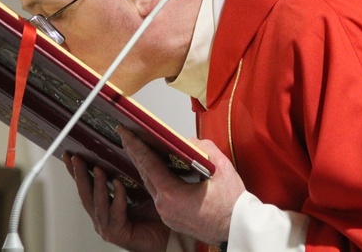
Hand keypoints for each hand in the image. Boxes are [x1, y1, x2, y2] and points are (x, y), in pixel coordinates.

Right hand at [62, 152, 169, 251]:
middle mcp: (102, 219)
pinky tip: (118, 184)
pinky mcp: (118, 234)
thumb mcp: (137, 191)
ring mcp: (108, 227)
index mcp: (104, 209)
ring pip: (97, 204)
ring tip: (97, 168)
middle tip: (76, 159)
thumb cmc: (154, 218)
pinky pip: (116, 213)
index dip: (75, 172)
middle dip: (79, 175)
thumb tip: (123, 154)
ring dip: (97, 184)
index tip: (68, 157)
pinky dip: (117, 197)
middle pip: (85, 195)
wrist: (168, 238)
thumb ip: (126, 178)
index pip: (86, 187)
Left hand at [119, 126, 246, 245]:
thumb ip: (203, 148)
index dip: (135, 145)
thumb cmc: (231, 205)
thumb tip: (188, 142)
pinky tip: (155, 169)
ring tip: (137, 149)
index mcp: (172, 194)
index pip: (148, 163)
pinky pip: (158, 195)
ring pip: (151, 185)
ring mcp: (167, 214)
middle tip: (126, 135)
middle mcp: (164, 206)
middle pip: (145, 174)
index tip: (125, 132)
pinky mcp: (172, 218)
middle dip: (134, 152)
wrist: (237, 230)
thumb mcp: (221, 168)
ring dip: (144, 166)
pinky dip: (154, 179)